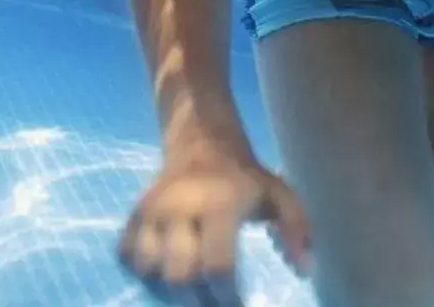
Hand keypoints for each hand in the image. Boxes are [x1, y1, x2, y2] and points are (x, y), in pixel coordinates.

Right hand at [119, 138, 311, 303]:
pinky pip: (127, 257)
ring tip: (192, 290)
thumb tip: (305, 269)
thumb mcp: (278, 195)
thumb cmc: (245, 178)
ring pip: (148, 270)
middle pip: (178, 276)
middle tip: (214, 301)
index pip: (217, 265)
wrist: (202, 143)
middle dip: (197, 301)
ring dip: (168, 290)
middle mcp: (179, 208)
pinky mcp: (133, 216)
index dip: (227, 296)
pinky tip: (166, 274)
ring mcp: (151, 211)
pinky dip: (144, 273)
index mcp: (218, 203)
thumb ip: (296, 228)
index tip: (238, 303)